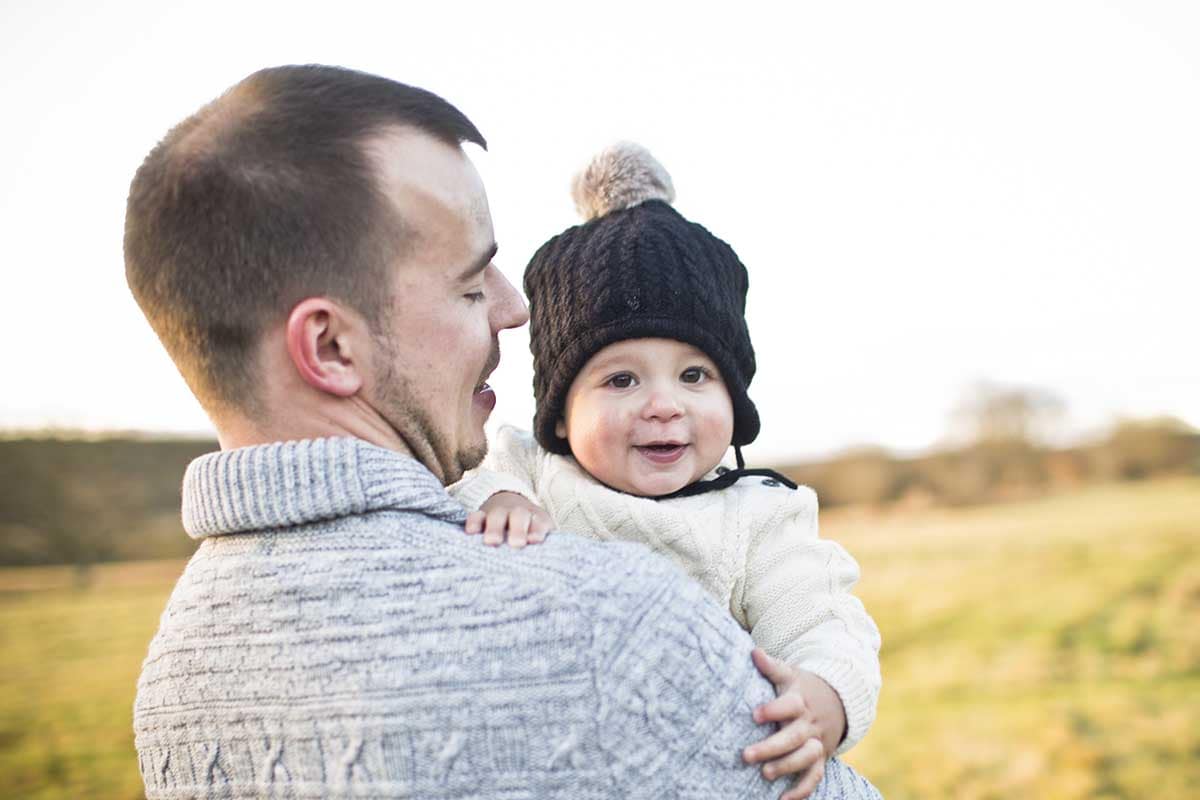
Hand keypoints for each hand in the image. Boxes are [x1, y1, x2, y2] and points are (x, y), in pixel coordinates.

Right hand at [465, 491, 552, 547]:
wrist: (512, 505)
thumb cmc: (531, 532)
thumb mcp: (543, 535)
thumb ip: (549, 549)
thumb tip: (557, 568)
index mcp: (537, 519)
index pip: (539, 523)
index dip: (538, 530)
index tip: (535, 541)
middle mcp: (518, 513)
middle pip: (519, 516)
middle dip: (518, 529)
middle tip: (517, 544)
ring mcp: (499, 513)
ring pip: (497, 515)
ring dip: (495, 527)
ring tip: (492, 542)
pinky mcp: (482, 516)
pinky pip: (476, 515)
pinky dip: (473, 522)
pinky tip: (471, 533)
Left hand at [744, 649, 846, 798]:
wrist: (837, 701)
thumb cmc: (803, 687)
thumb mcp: (790, 674)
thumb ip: (771, 667)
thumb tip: (754, 651)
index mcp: (800, 701)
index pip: (790, 705)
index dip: (774, 710)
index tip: (755, 715)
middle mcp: (809, 724)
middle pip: (794, 737)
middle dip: (771, 747)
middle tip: (746, 755)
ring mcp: (817, 742)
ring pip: (806, 758)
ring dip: (786, 767)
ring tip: (764, 774)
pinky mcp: (821, 758)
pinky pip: (815, 776)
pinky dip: (802, 790)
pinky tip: (784, 799)